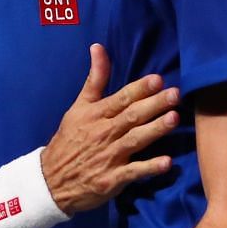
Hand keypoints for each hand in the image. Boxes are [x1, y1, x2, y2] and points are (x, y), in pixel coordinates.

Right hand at [39, 44, 179, 214]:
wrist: (51, 180)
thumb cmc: (69, 140)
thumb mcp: (78, 107)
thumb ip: (94, 79)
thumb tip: (98, 47)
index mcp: (96, 114)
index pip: (121, 98)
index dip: (139, 89)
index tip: (158, 79)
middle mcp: (104, 133)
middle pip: (132, 116)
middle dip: (154, 105)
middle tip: (176, 94)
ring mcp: (109, 157)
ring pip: (135, 140)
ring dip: (155, 129)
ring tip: (174, 118)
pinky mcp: (112, 179)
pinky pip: (133, 172)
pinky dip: (149, 168)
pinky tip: (167, 163)